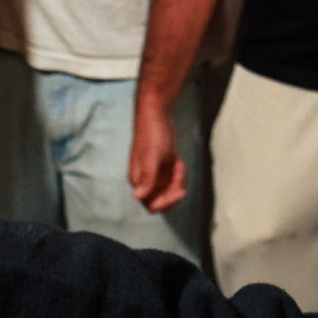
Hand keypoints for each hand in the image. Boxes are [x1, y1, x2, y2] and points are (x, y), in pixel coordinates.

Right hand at [125, 94, 186, 212]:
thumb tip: (137, 197)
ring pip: (169, 190)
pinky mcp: (162, 166)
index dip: (167, 202)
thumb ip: (147, 178)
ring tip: (178, 162)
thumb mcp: (153, 156)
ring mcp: (154, 173)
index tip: (180, 190)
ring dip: (178, 180)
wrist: (157, 113)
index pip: (152, 204)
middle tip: (180, 172)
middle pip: (162, 199)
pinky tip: (177, 159)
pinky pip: (172, 179)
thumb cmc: (153, 133)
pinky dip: (178, 173)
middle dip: (174, 190)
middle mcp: (145, 179)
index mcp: (139, 180)